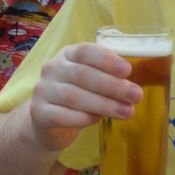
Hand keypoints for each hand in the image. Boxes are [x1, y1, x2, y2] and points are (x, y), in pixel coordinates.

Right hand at [25, 43, 140, 151]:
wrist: (48, 123)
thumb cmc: (79, 98)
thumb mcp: (92, 83)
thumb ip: (108, 80)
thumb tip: (134, 88)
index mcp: (68, 55)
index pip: (85, 51)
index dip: (107, 60)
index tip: (128, 70)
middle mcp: (52, 68)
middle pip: (82, 74)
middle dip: (113, 86)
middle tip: (136, 96)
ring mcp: (42, 90)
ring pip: (74, 96)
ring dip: (104, 104)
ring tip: (126, 112)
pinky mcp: (38, 112)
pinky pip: (61, 115)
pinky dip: (82, 118)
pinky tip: (97, 120)